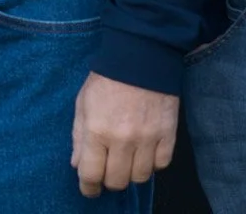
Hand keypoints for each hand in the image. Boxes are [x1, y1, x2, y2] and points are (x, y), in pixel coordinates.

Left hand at [71, 73, 177, 196]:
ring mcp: (147, 139)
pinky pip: (161, 165)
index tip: (89, 188)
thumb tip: (77, 165)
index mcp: (96, 131)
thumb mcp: (83, 103)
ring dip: (131, 172)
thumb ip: (78, 136)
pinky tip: (145, 151)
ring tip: (127, 159)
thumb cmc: (106, 79)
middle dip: (109, 180)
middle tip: (108, 169)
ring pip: (140, 178)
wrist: (141, 56)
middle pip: (117, 181)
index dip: (88, 187)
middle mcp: (122, 140)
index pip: (91, 175)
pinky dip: (152, 163)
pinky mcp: (168, 135)